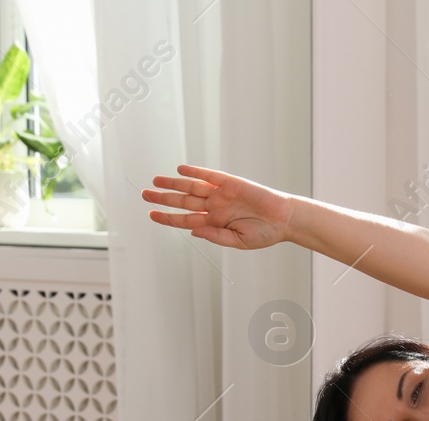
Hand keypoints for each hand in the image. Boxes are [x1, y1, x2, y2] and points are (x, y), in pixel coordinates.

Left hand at [141, 165, 292, 249]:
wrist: (283, 220)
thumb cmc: (264, 234)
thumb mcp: (238, 241)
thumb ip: (215, 236)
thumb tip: (193, 230)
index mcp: (214, 223)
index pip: (185, 219)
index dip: (167, 217)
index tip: (151, 214)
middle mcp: (214, 207)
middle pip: (183, 201)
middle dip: (163, 198)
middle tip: (144, 194)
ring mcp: (221, 194)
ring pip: (191, 187)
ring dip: (173, 184)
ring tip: (155, 181)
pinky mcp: (230, 182)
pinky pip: (209, 176)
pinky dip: (195, 172)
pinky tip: (180, 170)